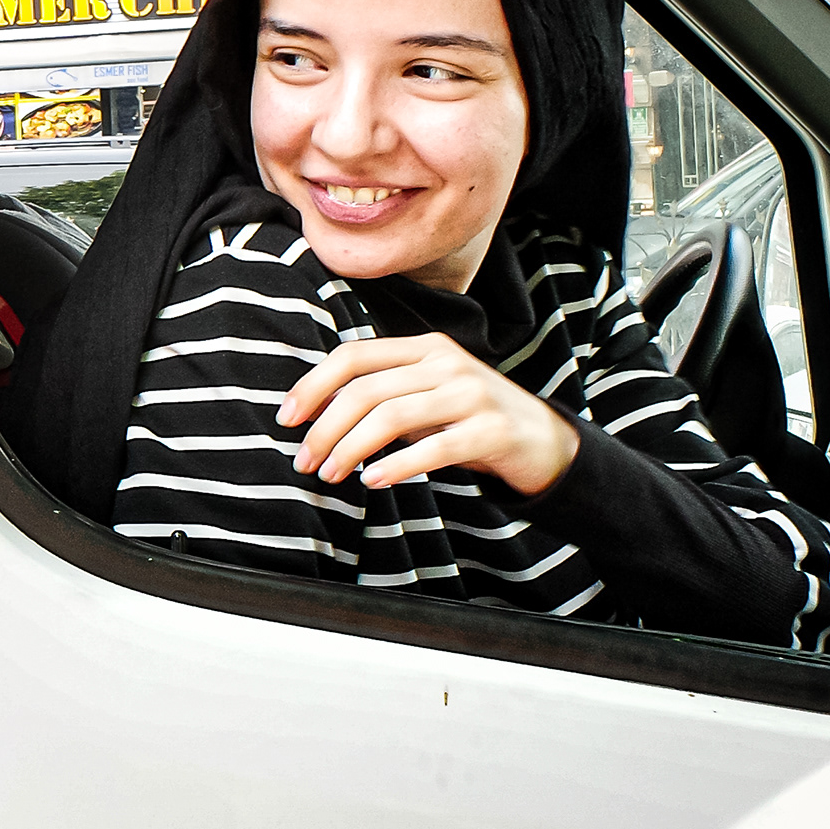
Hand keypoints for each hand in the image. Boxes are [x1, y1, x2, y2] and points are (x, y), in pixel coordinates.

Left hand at [280, 332, 580, 495]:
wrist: (542, 441)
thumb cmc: (469, 420)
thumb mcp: (424, 396)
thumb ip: (380, 395)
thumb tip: (314, 412)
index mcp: (424, 348)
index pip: (353, 356)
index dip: (313, 386)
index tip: (286, 418)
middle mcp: (446, 363)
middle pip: (365, 391)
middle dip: (325, 429)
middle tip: (305, 461)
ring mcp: (471, 394)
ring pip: (392, 416)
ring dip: (350, 448)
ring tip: (331, 473)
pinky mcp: (492, 430)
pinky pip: (433, 448)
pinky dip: (396, 466)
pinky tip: (373, 480)